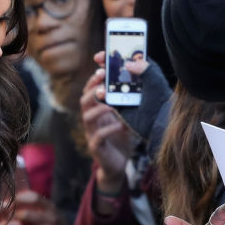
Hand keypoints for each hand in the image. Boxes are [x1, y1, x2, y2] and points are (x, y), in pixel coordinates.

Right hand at [80, 60, 130, 189]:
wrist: (121, 163)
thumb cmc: (124, 135)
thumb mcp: (129, 113)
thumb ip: (132, 96)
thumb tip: (139, 70)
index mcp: (98, 107)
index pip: (92, 87)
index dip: (95, 74)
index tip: (101, 61)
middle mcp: (92, 118)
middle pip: (84, 98)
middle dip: (93, 87)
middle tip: (105, 79)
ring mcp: (91, 132)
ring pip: (87, 116)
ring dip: (99, 107)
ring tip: (111, 102)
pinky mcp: (96, 147)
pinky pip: (99, 136)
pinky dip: (110, 129)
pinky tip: (122, 125)